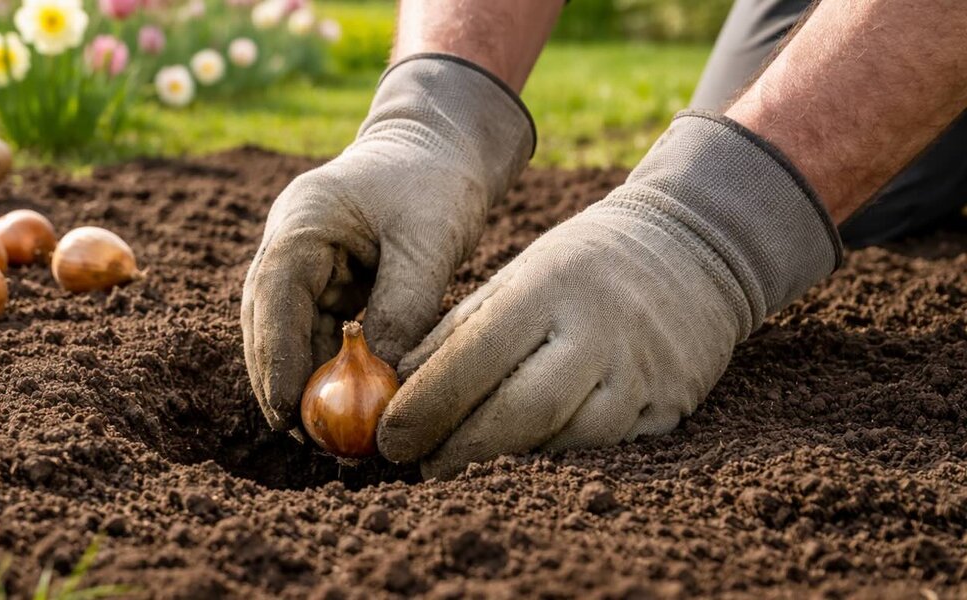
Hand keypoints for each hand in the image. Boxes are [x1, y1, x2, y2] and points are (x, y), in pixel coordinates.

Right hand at [242, 56, 533, 430]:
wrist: (443, 146)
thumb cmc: (437, 181)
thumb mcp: (429, 240)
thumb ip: (404, 306)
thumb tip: (382, 381)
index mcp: (302, 221)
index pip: (273, 298)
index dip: (274, 360)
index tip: (284, 414)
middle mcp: (290, 245)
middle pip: (268, 323)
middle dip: (281, 382)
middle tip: (305, 439)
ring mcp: (304, 264)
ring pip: (290, 334)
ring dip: (305, 381)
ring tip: (326, 436)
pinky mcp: (327, 283)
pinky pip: (318, 333)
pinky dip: (328, 368)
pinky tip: (346, 406)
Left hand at [377, 113, 842, 478]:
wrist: (693, 250)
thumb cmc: (582, 266)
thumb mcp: (516, 276)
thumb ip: (458, 330)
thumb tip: (397, 389)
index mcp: (549, 287)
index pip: (475, 357)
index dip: (427, 406)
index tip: (390, 438)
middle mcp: (598, 331)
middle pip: (520, 412)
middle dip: (460, 450)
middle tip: (419, 468)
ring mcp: (639, 373)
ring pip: (565, 442)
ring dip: (506, 465)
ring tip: (461, 470)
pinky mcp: (668, 407)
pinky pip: (603, 451)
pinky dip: (555, 462)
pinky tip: (522, 464)